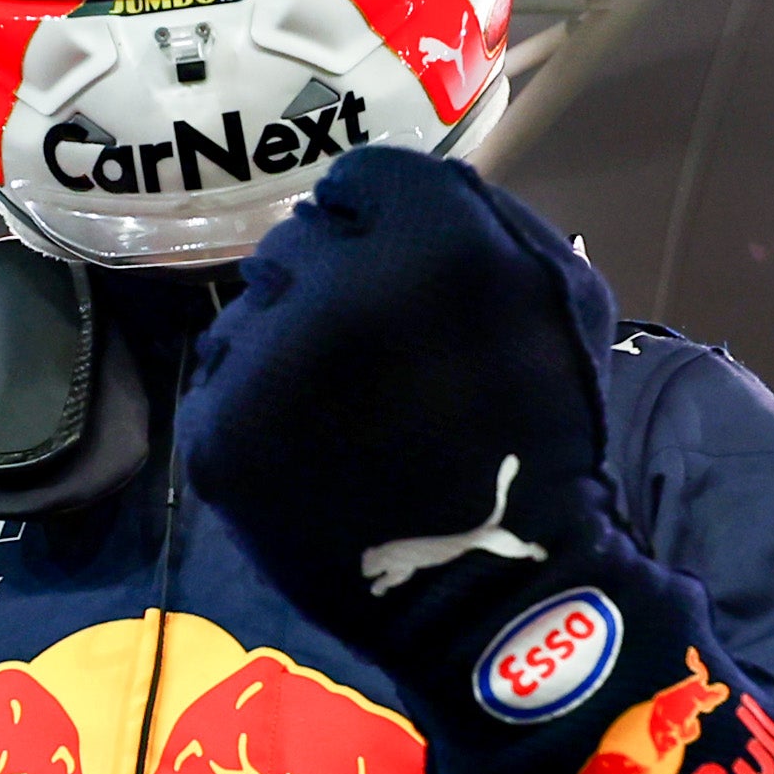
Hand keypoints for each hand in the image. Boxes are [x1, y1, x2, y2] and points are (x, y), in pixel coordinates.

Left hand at [180, 149, 773, 773]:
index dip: (383, 226)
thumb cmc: (538, 438)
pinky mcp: (218, 436)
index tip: (403, 282)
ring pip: (249, 312)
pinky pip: (216, 382)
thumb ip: (479, 218)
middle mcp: (339, 289)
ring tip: (341, 414)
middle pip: (298, 242)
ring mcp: (267, 366)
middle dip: (332, 285)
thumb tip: (385, 195)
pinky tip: (305, 450)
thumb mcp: (558, 296)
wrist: (500, 594)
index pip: (362, 178)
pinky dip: (250, 407)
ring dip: (284, 344)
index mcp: (436, 239)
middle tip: (374, 360)